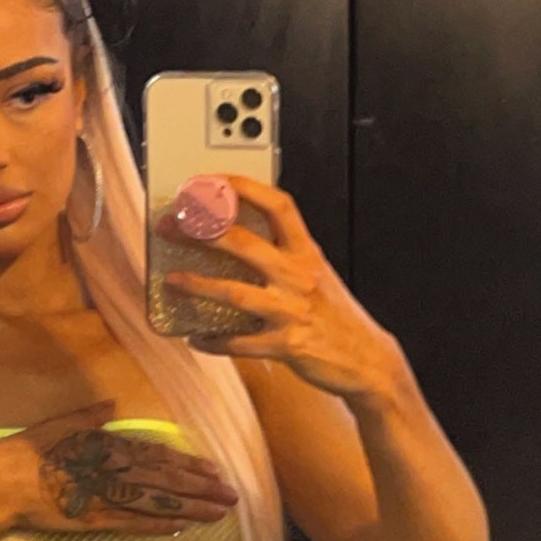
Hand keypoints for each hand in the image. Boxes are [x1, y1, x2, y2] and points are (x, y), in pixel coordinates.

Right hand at [0, 400, 238, 537]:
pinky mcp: (90, 520)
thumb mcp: (54, 426)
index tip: (215, 471)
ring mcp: (102, 497)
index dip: (188, 465)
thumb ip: (86, 417)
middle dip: (201, 489)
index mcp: (103, 447)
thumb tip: (111, 406)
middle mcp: (109, 471)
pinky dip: (157, 525)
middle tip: (233, 497)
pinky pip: (131, 524)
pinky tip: (180, 529)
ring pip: (155, 503)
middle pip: (165, 481)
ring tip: (219, 515)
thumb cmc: (19, 454)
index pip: (156, 457)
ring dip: (189, 510)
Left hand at [159, 173, 398, 404]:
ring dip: (198, 285)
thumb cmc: (337, 317)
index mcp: (307, 253)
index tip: (210, 180)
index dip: (242, 188)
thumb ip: (285, 256)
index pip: (277, 204)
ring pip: (235, 293)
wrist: (368, 360)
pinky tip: (197, 338)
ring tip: (172, 280)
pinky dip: (215, 341)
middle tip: (172, 226)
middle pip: (244, 243)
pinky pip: (241, 343)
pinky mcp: (287, 345)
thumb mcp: (317, 275)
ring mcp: (292, 311)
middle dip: (202, 231)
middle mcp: (299, 276)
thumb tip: (236, 242)